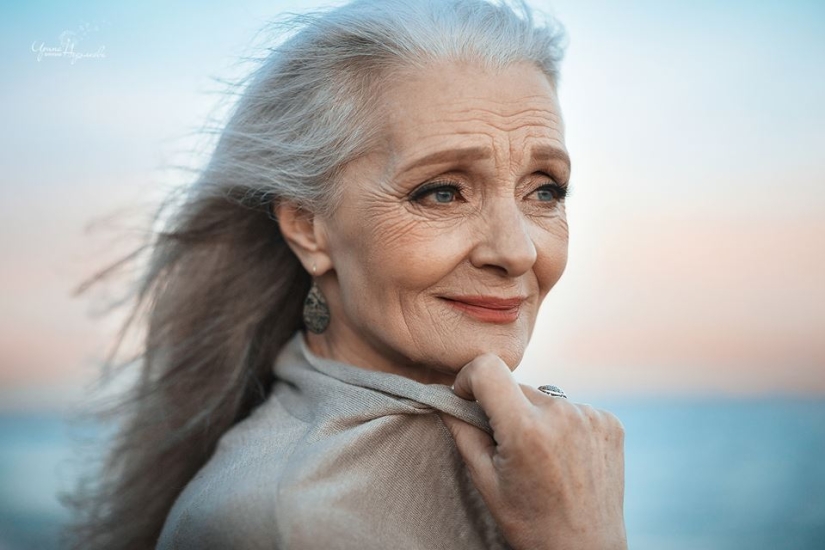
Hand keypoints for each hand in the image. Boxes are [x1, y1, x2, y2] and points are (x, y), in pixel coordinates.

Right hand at [439, 354, 626, 549]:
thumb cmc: (530, 521)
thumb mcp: (484, 480)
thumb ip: (462, 430)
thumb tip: (444, 395)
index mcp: (526, 430)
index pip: (487, 368)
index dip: (468, 379)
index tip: (466, 399)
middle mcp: (562, 414)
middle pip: (515, 385)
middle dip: (503, 407)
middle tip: (506, 446)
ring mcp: (591, 416)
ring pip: (543, 396)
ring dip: (534, 415)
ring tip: (541, 456)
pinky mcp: (610, 421)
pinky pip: (571, 407)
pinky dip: (561, 424)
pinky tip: (565, 456)